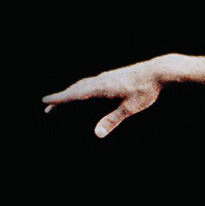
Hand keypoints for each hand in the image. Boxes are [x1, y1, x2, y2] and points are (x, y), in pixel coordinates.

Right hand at [43, 55, 178, 137]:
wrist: (157, 71)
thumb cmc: (145, 91)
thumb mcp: (130, 108)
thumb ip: (112, 120)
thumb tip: (96, 134)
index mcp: (101, 88)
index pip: (74, 94)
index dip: (59, 99)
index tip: (45, 102)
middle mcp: (100, 80)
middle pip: (75, 89)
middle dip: (61, 99)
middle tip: (48, 107)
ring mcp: (106, 76)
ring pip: (83, 84)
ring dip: (70, 92)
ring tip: (62, 100)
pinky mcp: (112, 76)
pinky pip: (91, 82)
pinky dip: (81, 87)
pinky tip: (84, 90)